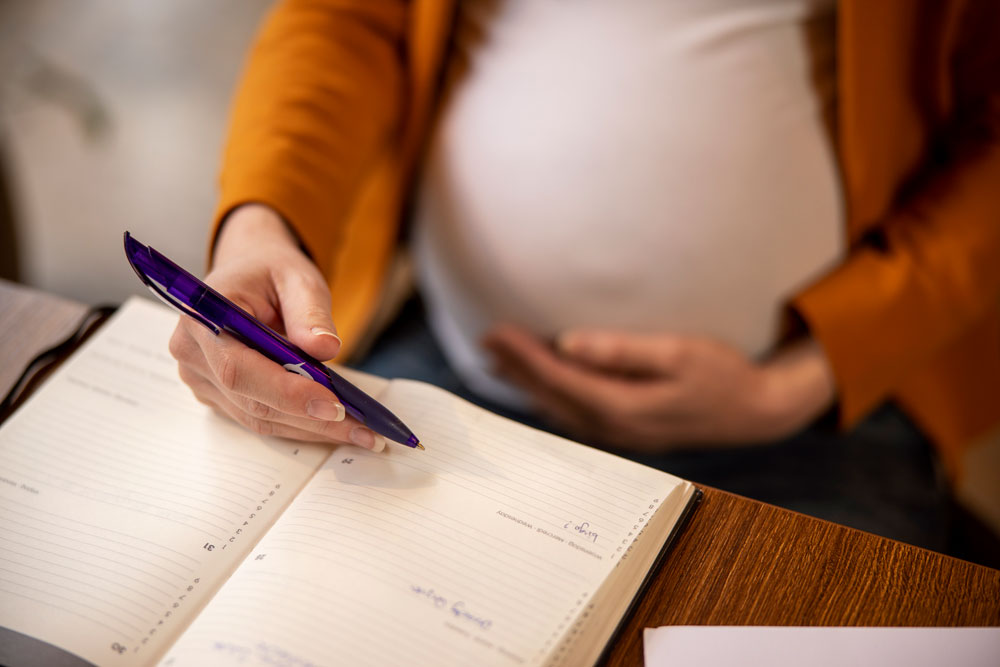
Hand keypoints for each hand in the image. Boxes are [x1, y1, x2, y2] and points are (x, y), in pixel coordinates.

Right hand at [168, 204, 384, 450]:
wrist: (250, 275)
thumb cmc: (270, 272)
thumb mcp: (298, 278)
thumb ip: (310, 312)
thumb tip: (325, 349)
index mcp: (202, 318)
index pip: (239, 369)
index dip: (287, 393)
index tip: (334, 406)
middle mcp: (193, 354)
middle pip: (251, 400)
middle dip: (310, 418)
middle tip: (362, 428)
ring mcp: (201, 380)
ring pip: (259, 417)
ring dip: (311, 428)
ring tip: (360, 432)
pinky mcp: (218, 396)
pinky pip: (261, 417)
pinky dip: (301, 424)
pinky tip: (338, 425)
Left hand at [482, 325, 835, 451]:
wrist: (756, 411)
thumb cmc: (723, 375)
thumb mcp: (679, 353)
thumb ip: (622, 350)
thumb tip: (568, 343)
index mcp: (622, 406)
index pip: (557, 377)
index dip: (523, 354)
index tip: (496, 331)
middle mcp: (613, 426)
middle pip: (549, 395)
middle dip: (515, 367)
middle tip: (485, 339)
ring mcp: (619, 433)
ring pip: (557, 408)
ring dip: (526, 383)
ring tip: (498, 359)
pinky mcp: (626, 430)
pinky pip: (573, 414)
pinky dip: (548, 395)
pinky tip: (538, 385)